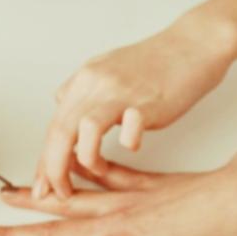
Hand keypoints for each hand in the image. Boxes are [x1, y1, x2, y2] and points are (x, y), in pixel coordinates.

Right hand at [0, 158, 236, 235]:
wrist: (236, 200)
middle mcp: (112, 221)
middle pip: (53, 231)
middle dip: (13, 235)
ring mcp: (125, 200)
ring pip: (70, 200)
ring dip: (36, 200)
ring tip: (6, 196)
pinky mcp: (142, 185)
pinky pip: (102, 174)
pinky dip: (81, 168)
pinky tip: (68, 162)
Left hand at [34, 15, 236, 198]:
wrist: (193, 43)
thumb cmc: (157, 60)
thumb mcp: (108, 66)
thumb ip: (85, 88)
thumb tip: (64, 105)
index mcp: (86, 79)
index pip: (53, 124)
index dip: (44, 158)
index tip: (42, 183)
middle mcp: (97, 84)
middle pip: (60, 131)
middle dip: (52, 169)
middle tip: (55, 193)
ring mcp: (121, 92)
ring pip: (84, 131)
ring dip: (85, 161)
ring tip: (96, 171)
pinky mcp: (147, 103)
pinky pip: (128, 132)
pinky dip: (127, 145)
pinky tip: (134, 146)